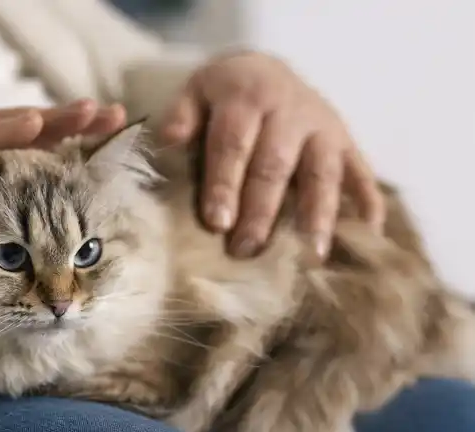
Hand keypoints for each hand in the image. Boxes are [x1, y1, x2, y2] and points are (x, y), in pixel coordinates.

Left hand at [159, 51, 384, 258]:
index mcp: (247, 97)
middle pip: (275, 166)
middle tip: (246, 250)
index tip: (217, 223)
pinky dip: (368, 203)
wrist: (266, 68)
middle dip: (261, 211)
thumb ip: (182, 115)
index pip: (233, 145)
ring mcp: (323, 127)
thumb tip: (170, 141)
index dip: (225, 184)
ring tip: (310, 256)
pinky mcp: (347, 141)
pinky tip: (368, 234)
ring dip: (317, 216)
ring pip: (322, 174)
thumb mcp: (196, 91)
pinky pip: (361, 173)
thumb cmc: (223, 95)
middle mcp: (290, 110)